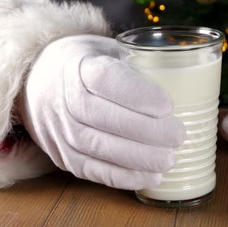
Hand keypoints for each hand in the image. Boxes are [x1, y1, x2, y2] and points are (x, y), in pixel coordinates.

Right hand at [18, 35, 184, 189]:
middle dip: (146, 131)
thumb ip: (139, 63)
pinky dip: (124, 177)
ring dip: (138, 157)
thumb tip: (189, 82)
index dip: (137, 94)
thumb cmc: (88, 64)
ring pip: (98, 147)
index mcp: (77, 65)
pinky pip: (92, 171)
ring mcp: (58, 130)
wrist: (38, 83)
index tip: (169, 104)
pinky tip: (151, 176)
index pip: (104, 78)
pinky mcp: (62, 156)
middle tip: (179, 135)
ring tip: (170, 159)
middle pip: (103, 117)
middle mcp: (62, 98)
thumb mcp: (108, 49)